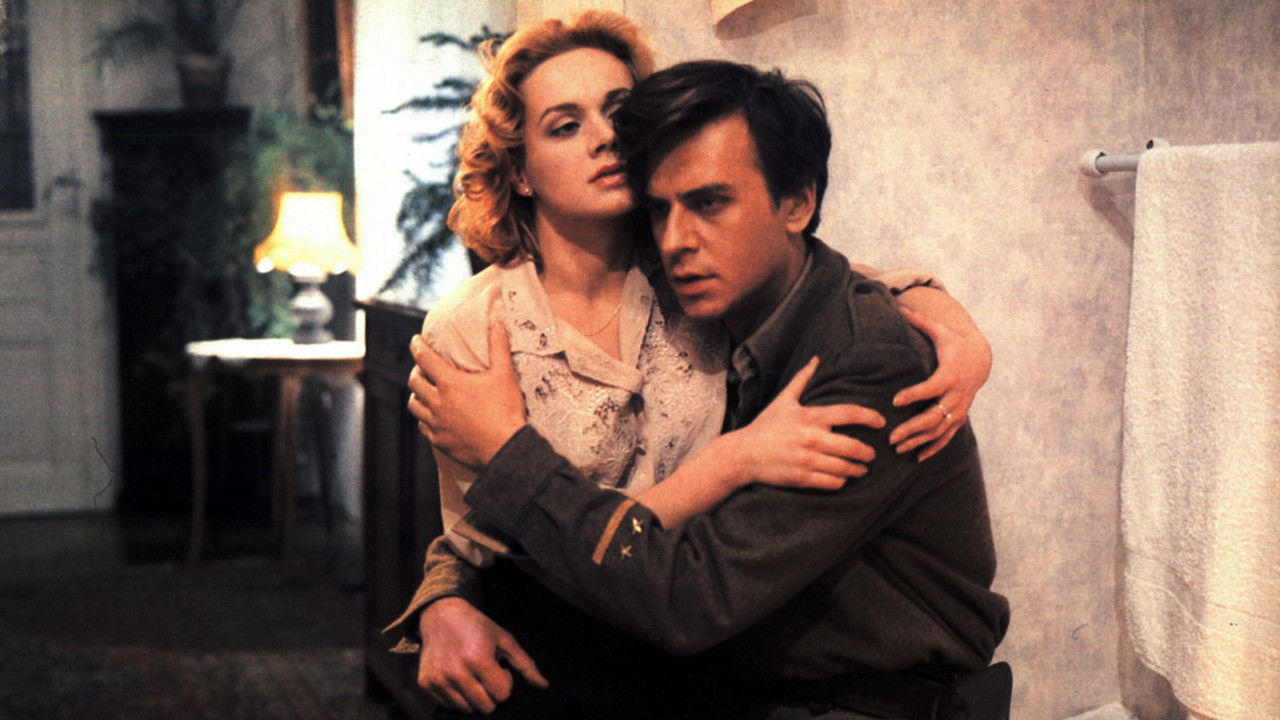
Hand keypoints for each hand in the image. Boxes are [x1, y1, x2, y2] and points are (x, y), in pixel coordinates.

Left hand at [407, 323, 526, 468]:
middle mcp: (438, 402)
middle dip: (416, 371)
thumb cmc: (505, 410)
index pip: (424, 358)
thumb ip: (499, 348)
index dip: (417, 346)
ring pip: (414, 404)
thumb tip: (498, 324)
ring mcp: (436, 423)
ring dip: (417, 394)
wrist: (505, 449)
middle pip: (414, 381)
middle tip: (424, 368)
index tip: (416, 340)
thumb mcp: (505, 375)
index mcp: (450, 383)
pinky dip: (425, 417)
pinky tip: (433, 416)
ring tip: (425, 391)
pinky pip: (423, 426)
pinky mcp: (439, 441)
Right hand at [417, 597, 548, 713]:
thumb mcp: (504, 639)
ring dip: (474, 696)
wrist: (440, 614)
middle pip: (486, 707)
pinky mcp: (426, 683)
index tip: (499, 668)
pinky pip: (449, 705)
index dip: (505, 682)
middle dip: (491, 693)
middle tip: (486, 673)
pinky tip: (457, 676)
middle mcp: (455, 672)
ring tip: (472, 674)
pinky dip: (457, 696)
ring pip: (467, 709)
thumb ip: (525, 664)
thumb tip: (544, 685)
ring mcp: (438, 680)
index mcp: (478, 659)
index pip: (502, 694)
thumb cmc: (477, 626)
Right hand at [722, 357, 884, 489]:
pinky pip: (831, 482)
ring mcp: (807, 459)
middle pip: (853, 446)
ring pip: (845, 467)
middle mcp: (811, 437)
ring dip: (857, 470)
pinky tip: (842, 478)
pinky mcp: (801, 478)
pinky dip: (840, 481)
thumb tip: (815, 359)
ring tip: (861, 469)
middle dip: (867, 453)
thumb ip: (802, 380)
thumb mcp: (784, 401)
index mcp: (810, 416)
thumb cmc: (765, 426)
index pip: (849, 413)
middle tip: (871, 454)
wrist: (743, 454)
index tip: (881, 423)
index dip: (870, 417)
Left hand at [889, 306, 992, 460]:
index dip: (914, 395)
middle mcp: (956, 396)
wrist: (979, 360)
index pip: (930, 388)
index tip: (895, 401)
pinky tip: (917, 458)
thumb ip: (919, 321)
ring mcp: (959, 409)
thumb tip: (898, 305)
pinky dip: (933, 448)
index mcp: (949, 375)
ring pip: (938, 431)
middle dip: (912, 428)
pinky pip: (946, 437)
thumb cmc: (953, 344)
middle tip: (890, 436)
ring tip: (897, 448)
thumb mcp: (939, 331)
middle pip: (933, 416)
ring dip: (918, 441)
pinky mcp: (959, 418)